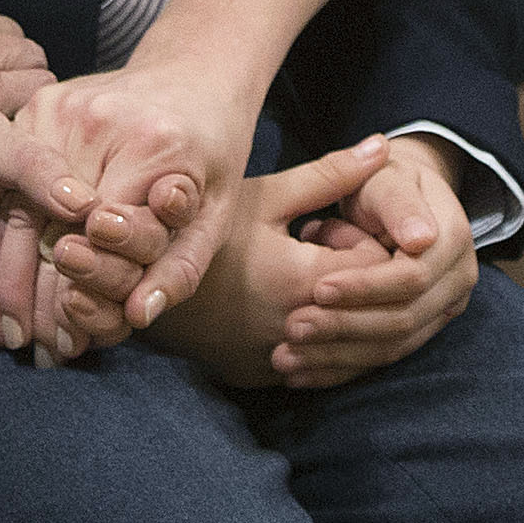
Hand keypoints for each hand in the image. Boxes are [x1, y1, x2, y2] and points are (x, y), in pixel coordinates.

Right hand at [7, 69, 258, 340]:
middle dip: (47, 295)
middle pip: (57, 225)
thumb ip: (180, 267)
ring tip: (19, 329)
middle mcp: (100, 119)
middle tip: (43, 350)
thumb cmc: (214, 152)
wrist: (196, 72)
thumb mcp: (216, 213)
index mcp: (153, 145)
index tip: (74, 344)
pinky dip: (13, 233)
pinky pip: (16, 183)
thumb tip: (137, 316)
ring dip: (18, 272)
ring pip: (25, 208)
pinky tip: (11, 278)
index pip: (106, 237)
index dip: (87, 292)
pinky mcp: (38, 103)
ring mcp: (62, 105)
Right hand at [148, 137, 398, 391]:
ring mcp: (279, 360)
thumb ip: (330, 175)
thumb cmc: (203, 231)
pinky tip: (287, 301)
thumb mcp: (265, 196)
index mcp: (302, 281)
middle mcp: (297, 330)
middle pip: (370, 308)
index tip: (328, 225)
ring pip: (348, 343)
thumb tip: (383, 147)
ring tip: (303, 272)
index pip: (379, 268)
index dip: (365, 241)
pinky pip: (316, 363)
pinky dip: (318, 335)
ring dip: (340, 307)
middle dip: (360, 275)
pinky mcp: (263, 376)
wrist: (139, 280)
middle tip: (319, 247)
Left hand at [268, 135, 478, 388]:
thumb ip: (397, 202)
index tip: (318, 289)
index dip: (366, 287)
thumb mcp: (385, 178)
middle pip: (404, 319)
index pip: (411, 278)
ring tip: (286, 357)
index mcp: (453, 240)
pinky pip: (384, 357)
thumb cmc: (383, 181)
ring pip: (394, 346)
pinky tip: (301, 374)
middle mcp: (457, 281)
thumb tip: (420, 238)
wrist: (398, 200)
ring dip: (338, 356)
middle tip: (293, 328)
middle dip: (345, 326)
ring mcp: (443, 310)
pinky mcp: (421, 330)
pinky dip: (341, 368)